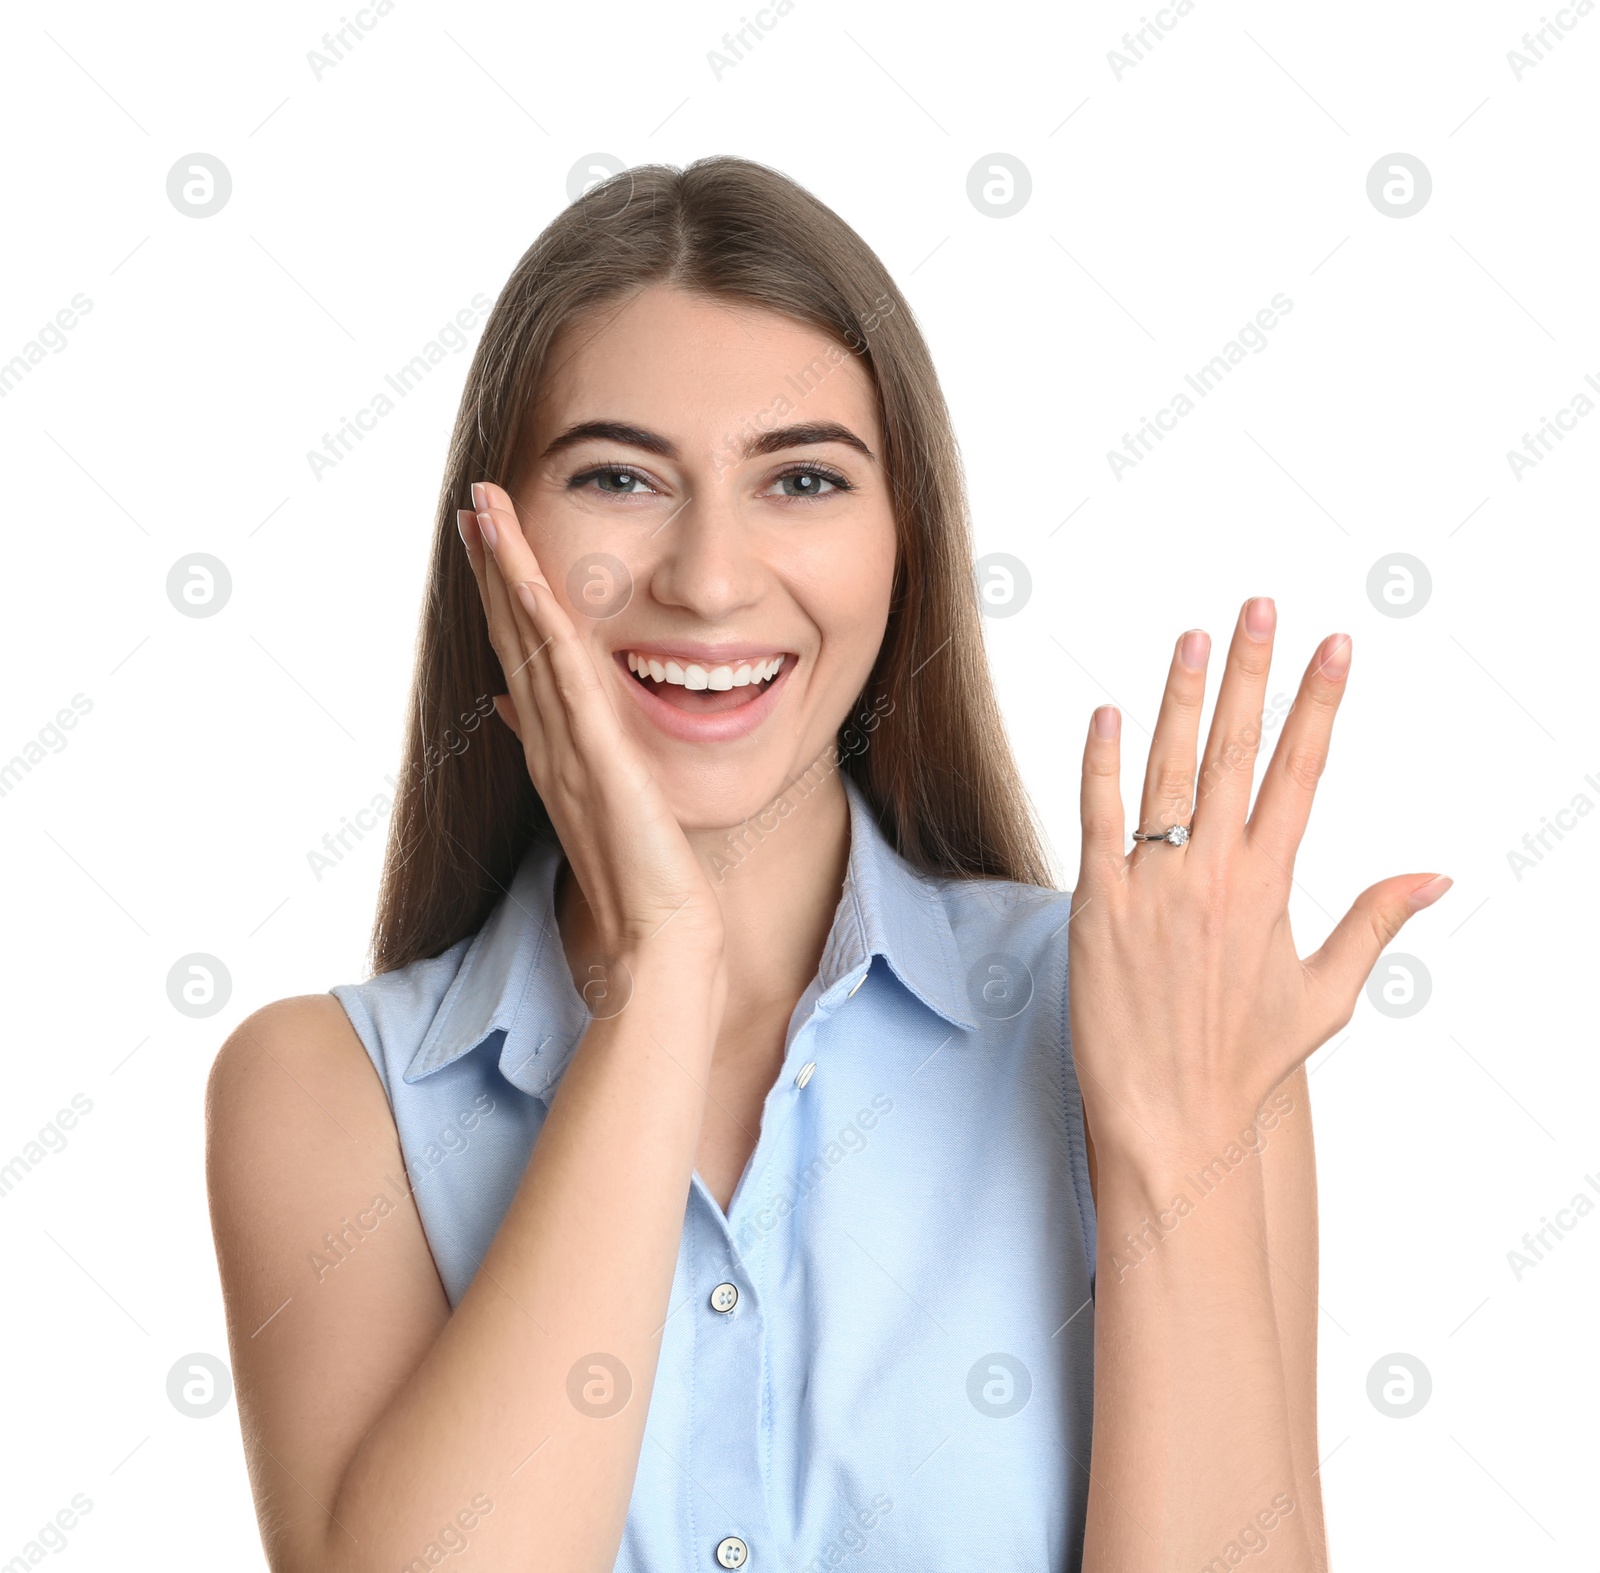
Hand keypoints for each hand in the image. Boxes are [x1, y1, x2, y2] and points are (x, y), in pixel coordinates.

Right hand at [459, 481, 724, 961]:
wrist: (658, 932)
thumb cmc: (641, 875)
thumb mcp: (600, 799)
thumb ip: (565, 748)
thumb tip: (517, 704)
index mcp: (555, 744)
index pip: (522, 652)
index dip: (504, 593)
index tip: (490, 538)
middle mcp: (549, 737)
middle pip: (512, 634)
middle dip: (494, 565)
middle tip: (474, 502)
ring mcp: (566, 744)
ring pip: (527, 642)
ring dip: (507, 573)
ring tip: (487, 511)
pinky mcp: (596, 755)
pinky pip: (562, 676)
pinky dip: (542, 623)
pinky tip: (532, 578)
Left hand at [1067, 597, 1449, 1167]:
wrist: (1171, 1118)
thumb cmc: (1246, 1061)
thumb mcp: (1326, 994)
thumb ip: (1375, 924)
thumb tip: (1438, 876)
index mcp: (1272, 886)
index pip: (1302, 772)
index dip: (1317, 703)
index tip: (1334, 644)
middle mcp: (1214, 874)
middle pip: (1236, 753)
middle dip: (1251, 674)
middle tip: (1260, 606)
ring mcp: (1152, 885)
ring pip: (1168, 771)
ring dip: (1181, 699)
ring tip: (1193, 636)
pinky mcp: (1097, 903)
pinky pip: (1097, 819)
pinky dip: (1100, 765)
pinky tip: (1106, 714)